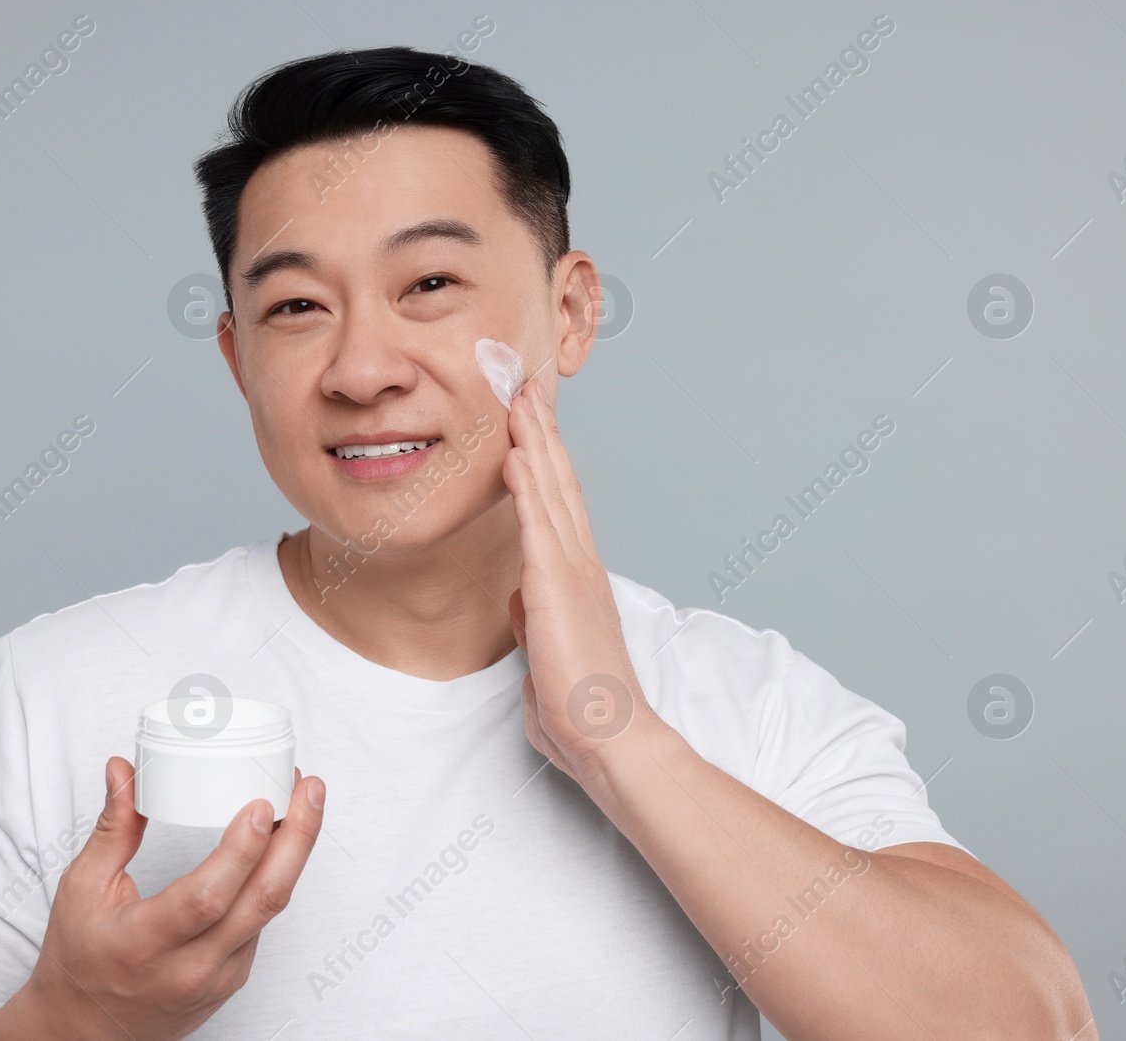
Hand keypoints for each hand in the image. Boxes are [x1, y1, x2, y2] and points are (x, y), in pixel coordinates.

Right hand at [0, 756, 324, 1040]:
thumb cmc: (79, 962)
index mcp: (146, 943)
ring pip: (271, 910)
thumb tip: (125, 770)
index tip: (262, 804)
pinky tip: (280, 842)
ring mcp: (220, 977)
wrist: (85, 1033)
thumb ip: (113, 828)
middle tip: (311, 789)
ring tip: (304, 802)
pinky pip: (263, 922)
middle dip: (297, 838)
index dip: (242, 850)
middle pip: (263, 900)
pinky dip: (274, 877)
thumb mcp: (82, 890)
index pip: (207, 897)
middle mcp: (191, 966)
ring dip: (294, 853)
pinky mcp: (234, 978)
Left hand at [503, 378, 656, 780]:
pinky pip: (538, 527)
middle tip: (527, 387)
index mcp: (577, 580)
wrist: (609, 739)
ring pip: (552, 492)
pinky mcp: (557, 590)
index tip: (531, 424)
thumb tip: (523, 602)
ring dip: (534, 442)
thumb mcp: (548, 654)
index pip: (560, 507)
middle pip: (560, 484)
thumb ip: (536, 621)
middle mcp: (580, 566)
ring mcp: (572, 574)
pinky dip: (527, 487)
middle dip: (541, 432)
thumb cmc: (582, 708)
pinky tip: (516, 454)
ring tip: (520, 398)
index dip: (546, 461)